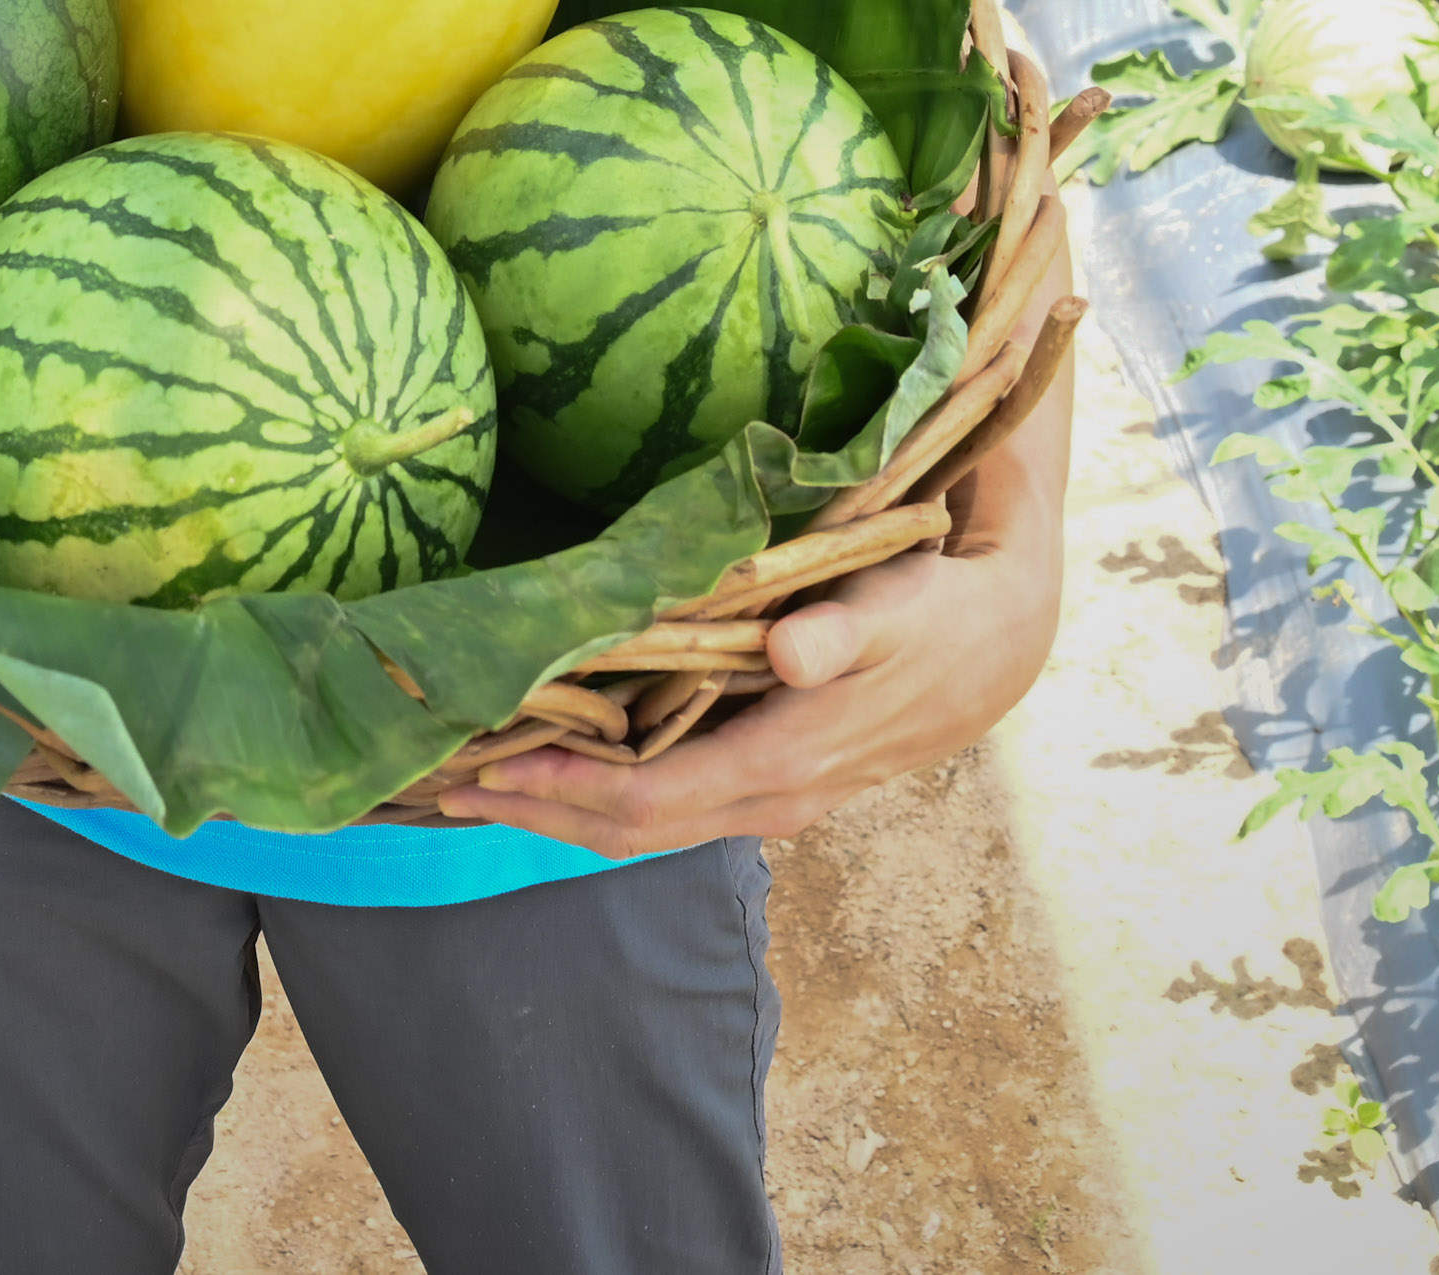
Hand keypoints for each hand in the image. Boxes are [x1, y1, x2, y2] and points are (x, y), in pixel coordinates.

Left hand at [431, 331, 1075, 858]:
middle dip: (534, 814)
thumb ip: (844, 629)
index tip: (486, 765)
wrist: (998, 647)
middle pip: (630, 831)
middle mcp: (768, 798)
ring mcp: (767, 799)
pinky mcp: (767, 781)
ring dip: (558, 813)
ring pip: (644, 828)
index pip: (650, 797)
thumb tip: (791, 654)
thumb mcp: (900, 606)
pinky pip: (667, 805)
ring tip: (476, 787)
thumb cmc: (935, 612)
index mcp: (785, 761)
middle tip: (440, 785)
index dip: (564, 790)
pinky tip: (557, 776)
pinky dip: (599, 798)